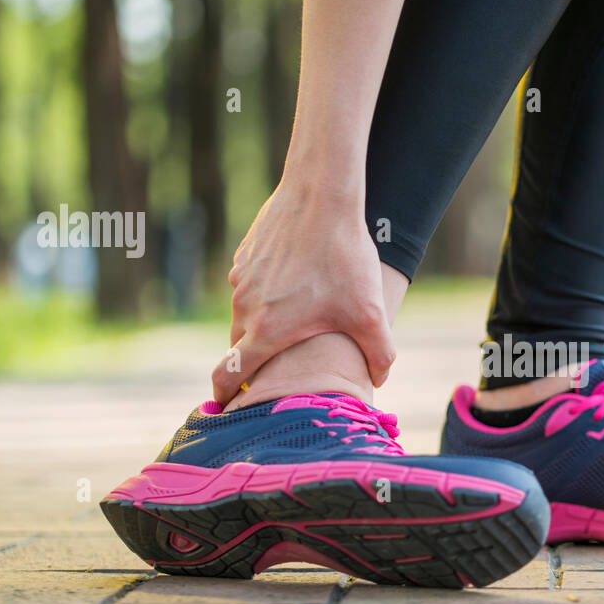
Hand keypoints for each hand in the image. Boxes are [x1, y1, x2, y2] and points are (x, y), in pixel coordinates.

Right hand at [210, 184, 394, 405]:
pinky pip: (251, 286)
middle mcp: (245, 307)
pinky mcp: (246, 256)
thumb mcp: (371, 314)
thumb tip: (379, 379)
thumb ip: (379, 355)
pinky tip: (297, 286)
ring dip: (263, 325)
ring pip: (246, 314)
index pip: (229, 374)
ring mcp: (241, 279)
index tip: (225, 406)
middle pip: (240, 347)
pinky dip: (266, 295)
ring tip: (298, 323)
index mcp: (266, 331)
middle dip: (254, 362)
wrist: (321, 196)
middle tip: (279, 369)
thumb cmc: (345, 258)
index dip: (224, 394)